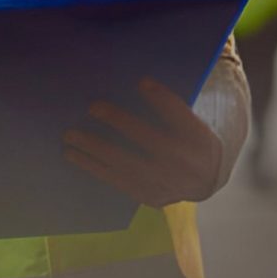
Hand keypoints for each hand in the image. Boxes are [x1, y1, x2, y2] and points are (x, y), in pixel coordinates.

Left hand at [62, 78, 221, 207]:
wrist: (206, 181)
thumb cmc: (189, 140)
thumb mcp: (191, 121)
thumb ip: (168, 107)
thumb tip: (133, 84)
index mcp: (197, 137)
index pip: (180, 115)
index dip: (162, 99)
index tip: (142, 82)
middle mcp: (184, 162)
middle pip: (150, 140)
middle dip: (121, 122)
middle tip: (93, 107)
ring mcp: (165, 182)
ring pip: (125, 163)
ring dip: (94, 148)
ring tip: (70, 135)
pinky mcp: (149, 196)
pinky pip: (116, 180)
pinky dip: (93, 166)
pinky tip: (73, 155)